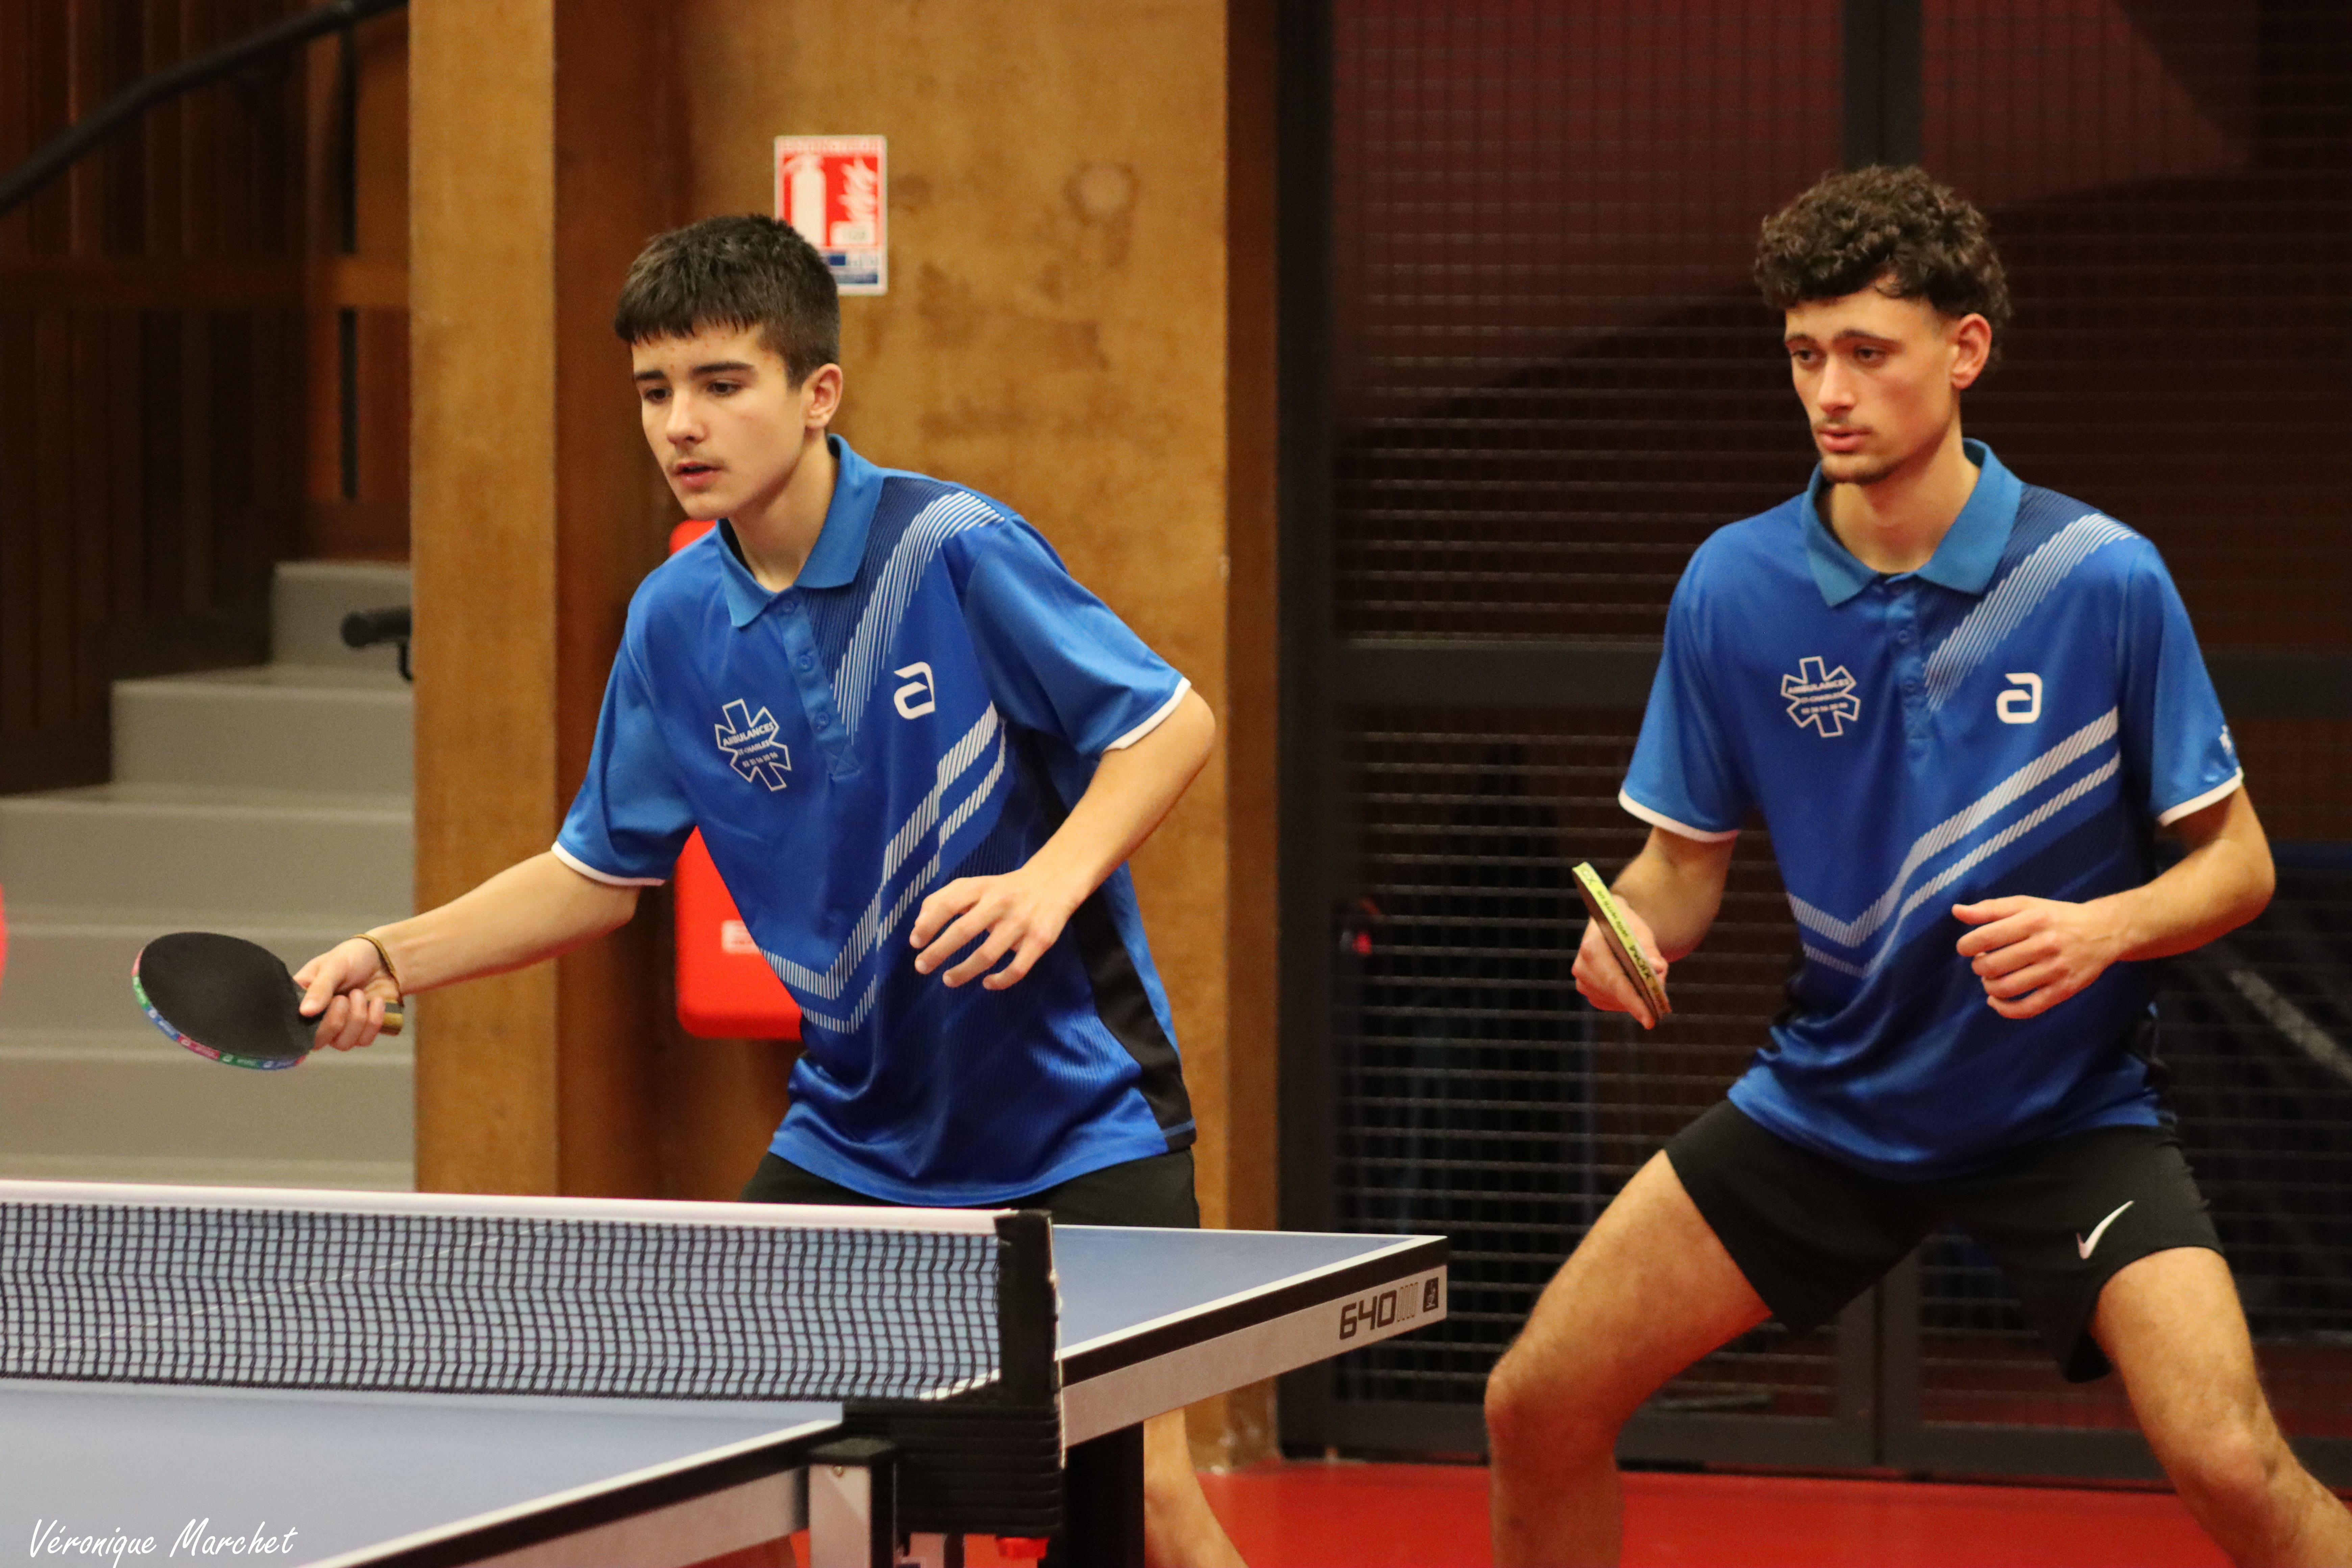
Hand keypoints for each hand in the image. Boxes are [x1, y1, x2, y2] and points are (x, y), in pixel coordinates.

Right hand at [292, 938, 400, 1051]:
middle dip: (335, 1020)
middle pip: (318, 1042)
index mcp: (301, 1002)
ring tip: (359, 994)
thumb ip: (320, 988)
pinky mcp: (360, 1032)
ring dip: (356, 1018)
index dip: (303, 1029)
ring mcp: (338, 1028)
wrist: (382, 959)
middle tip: (343, 997)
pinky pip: (364, 1040)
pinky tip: (376, 1001)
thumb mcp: (333, 966)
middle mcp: (316, 1020)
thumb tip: (304, 1012)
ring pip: (343, 1044)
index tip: (319, 1015)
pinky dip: (373, 1021)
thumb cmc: (350, 958)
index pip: (294, 1027)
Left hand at [909, 867, 1080, 989]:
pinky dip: (1000, 981)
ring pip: (988, 954)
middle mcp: (1000, 902)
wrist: (1053, 883)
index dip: (929, 924)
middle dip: (938, 952)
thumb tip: (919, 926)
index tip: (915, 942)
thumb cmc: (1003, 890)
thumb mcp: (973, 886)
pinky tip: (987, 983)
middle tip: (922, 966)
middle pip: (964, 930)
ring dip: (964, 971)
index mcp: (981, 887)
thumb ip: (943, 900)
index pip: (949, 903)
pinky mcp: (1040, 941)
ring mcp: (1021, 923)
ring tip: (948, 979)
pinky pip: (1018, 969)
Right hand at [1573, 901, 1668, 1030]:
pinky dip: (1624, 999)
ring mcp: (1581, 979)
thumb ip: (1650, 950)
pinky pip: (1608, 1002)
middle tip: (1661, 1004)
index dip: (1634, 1003)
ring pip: (1614, 1000)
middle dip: (1641, 1000)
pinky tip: (1632, 988)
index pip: (1616, 982)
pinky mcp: (1584, 988)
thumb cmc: (1627, 926)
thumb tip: (1657, 968)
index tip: (1650, 1022)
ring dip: (1634, 998)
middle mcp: (1582, 966)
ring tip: (1648, 985)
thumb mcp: (1641, 933)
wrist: (1608, 921)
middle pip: (1616, 994)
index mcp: (1592, 947)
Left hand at [1952, 895, 2125, 1018]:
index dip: (1967, 946)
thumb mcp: (2025, 905)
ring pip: (2007, 988)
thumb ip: (1990, 909)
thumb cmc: (2056, 917)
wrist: (2103, 931)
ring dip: (1989, 986)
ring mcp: (2056, 970)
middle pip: (1993, 965)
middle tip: (1982, 963)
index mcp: (2033, 920)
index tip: (1966, 948)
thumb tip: (1957, 911)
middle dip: (1978, 967)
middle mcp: (2045, 944)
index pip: (1986, 937)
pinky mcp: (2064, 990)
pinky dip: (2004, 1009)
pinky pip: (2028, 1008)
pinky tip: (1995, 1001)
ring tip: (1990, 979)